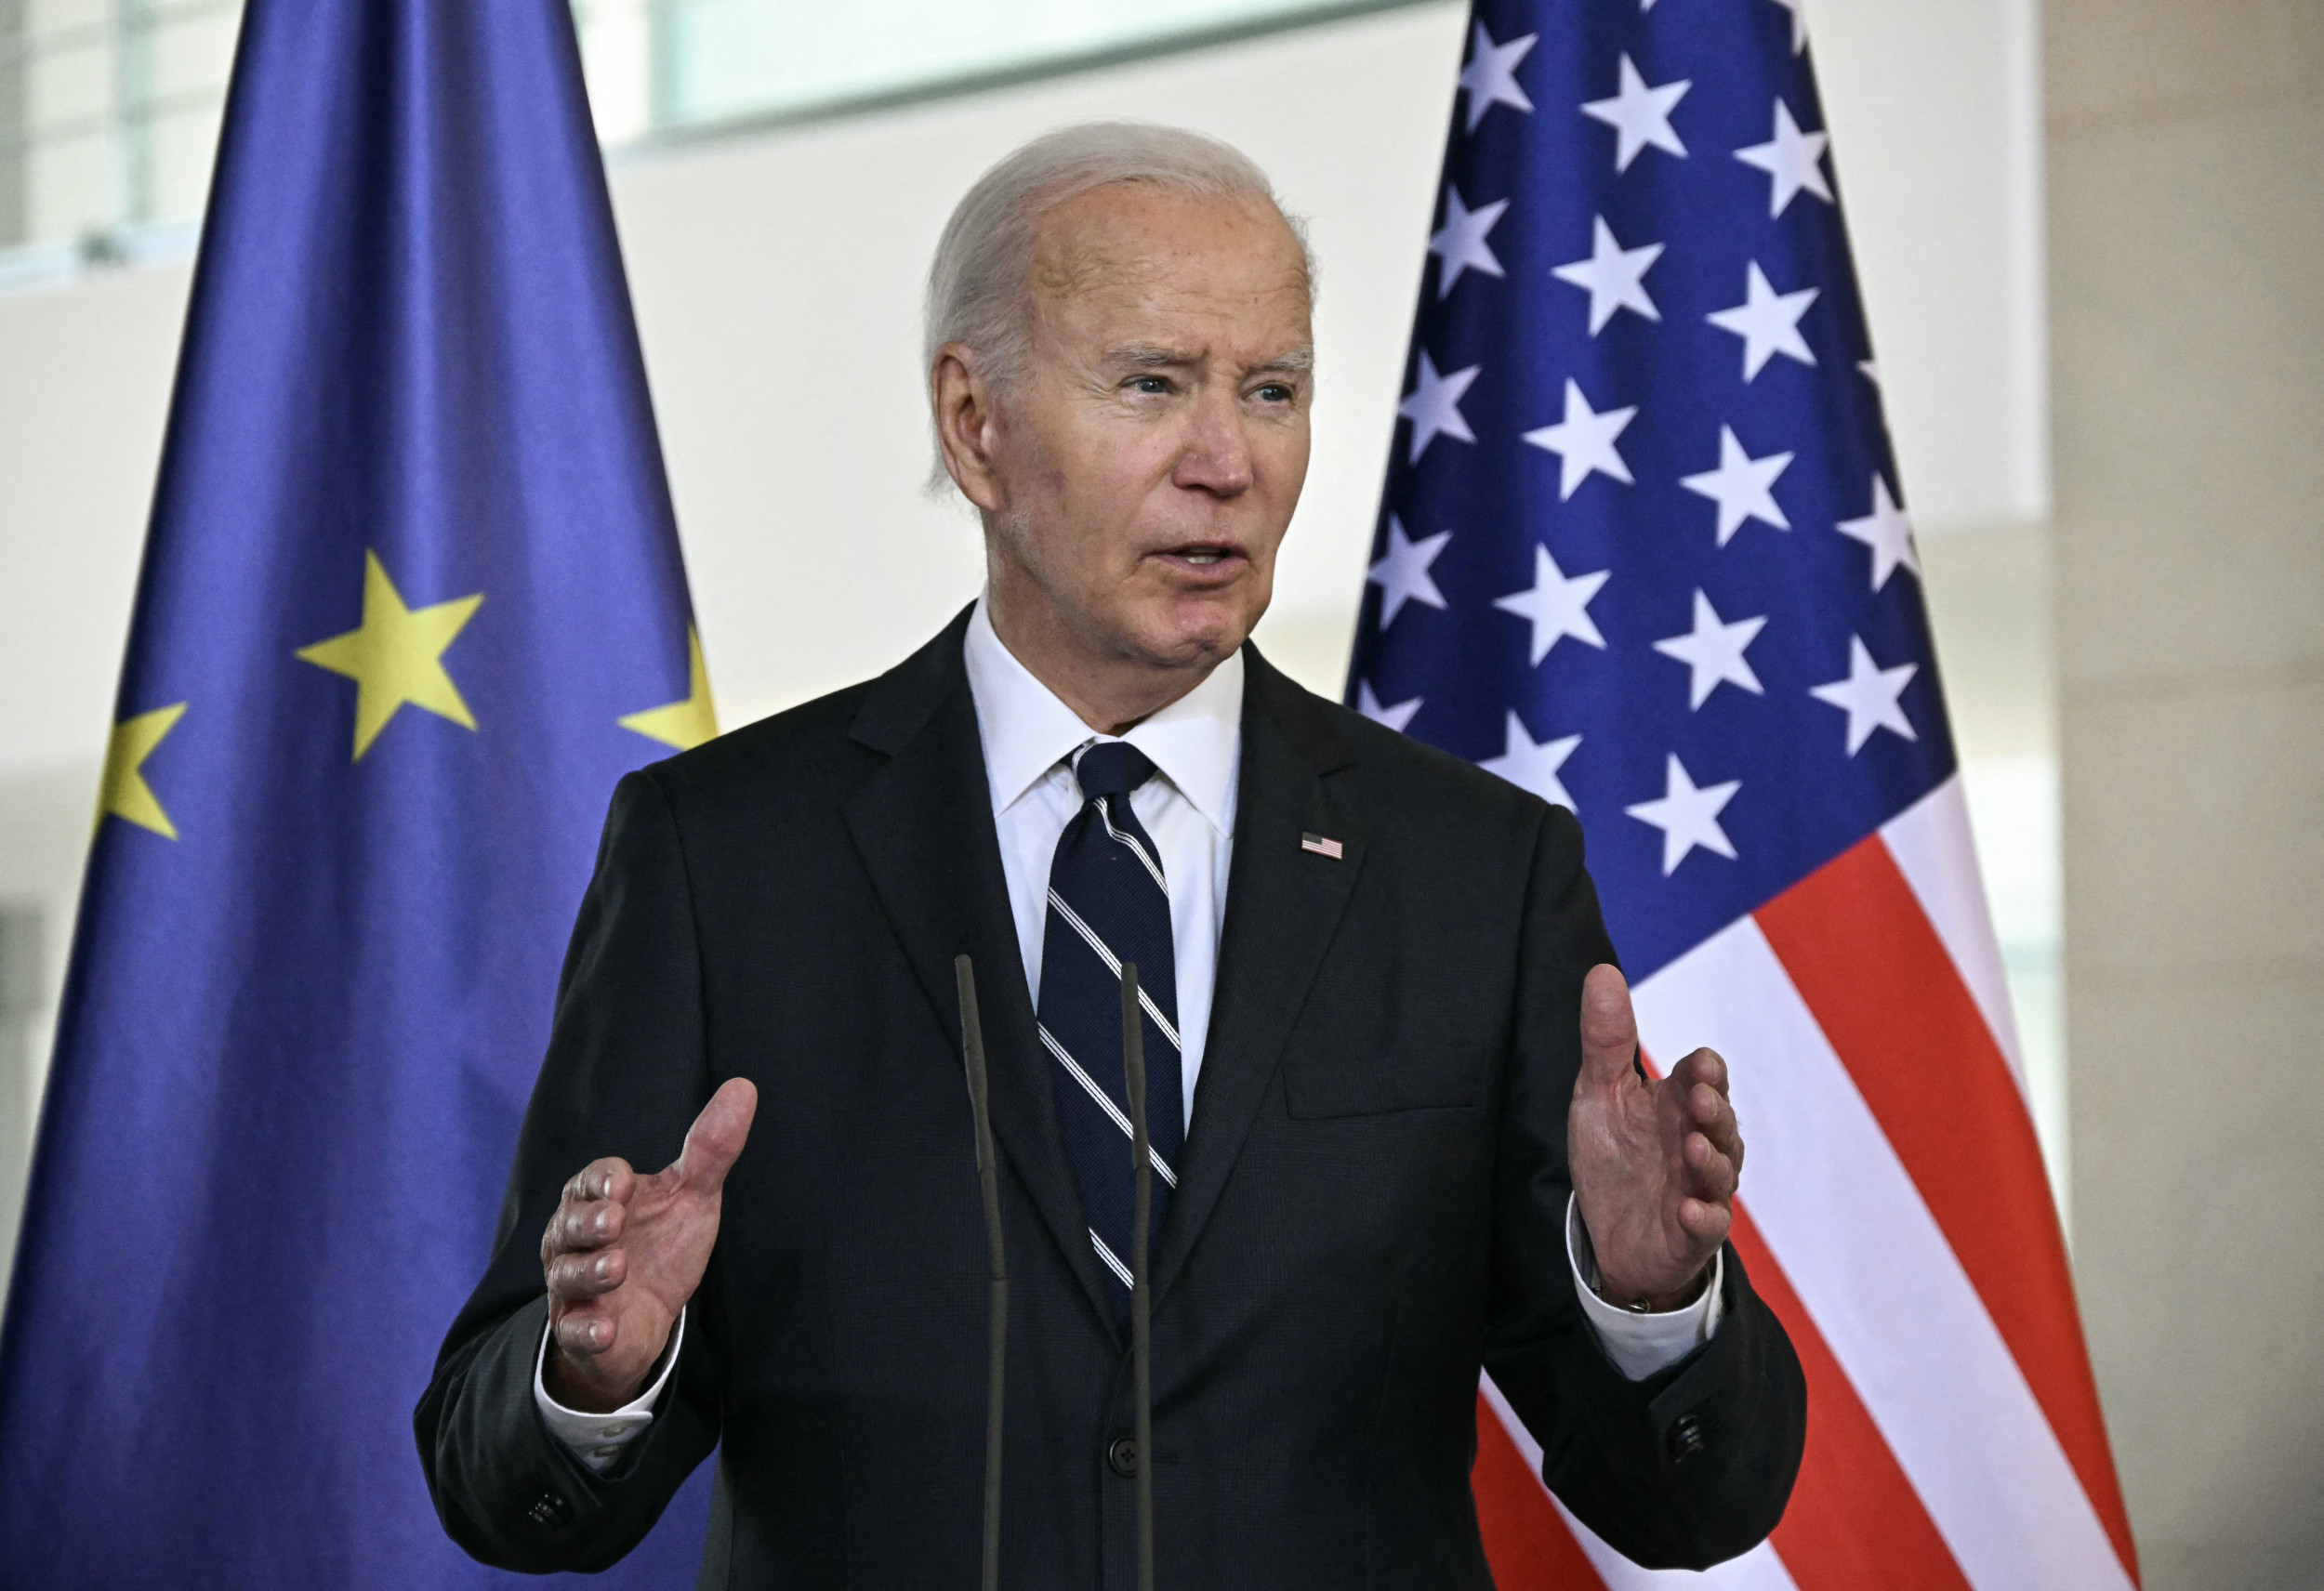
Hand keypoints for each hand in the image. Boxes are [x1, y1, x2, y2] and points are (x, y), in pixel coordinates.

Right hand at [540, 1078, 757, 1411]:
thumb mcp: (691, 1195)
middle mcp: (575, 1240)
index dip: (604, 1180)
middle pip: (570, 1225)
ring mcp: (573, 1287)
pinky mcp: (580, 1331)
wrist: (646, 1318)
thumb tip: (744, 1086)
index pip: (590, 1180)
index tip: (624, 1182)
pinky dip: (587, 1331)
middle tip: (615, 1223)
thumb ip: (710, 1148)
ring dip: (590, 1271)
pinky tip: (605, 1329)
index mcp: (599, 1199)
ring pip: (568, 1275)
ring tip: (618, 1268)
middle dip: (589, 1222)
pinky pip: (575, 1332)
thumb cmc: (662, 1245)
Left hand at [1566, 965, 1741, 1308]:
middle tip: (1699, 1100)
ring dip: (1710, 1160)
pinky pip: (1709, 1226)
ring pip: (1721, 1171)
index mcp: (1677, 1103)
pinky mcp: (1693, 1232)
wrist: (1608, 1233)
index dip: (1706, 1071)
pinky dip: (1704, 1219)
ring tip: (1693, 1148)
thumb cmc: (1615, 1156)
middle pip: (1720, 1121)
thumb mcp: (1600, 1094)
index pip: (1707, 1076)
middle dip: (1714, 1110)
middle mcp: (1698, 1142)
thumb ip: (1606, 1040)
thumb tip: (1602, 970)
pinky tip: (1690, 1211)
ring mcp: (1700, 1188)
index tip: (1697, 1067)